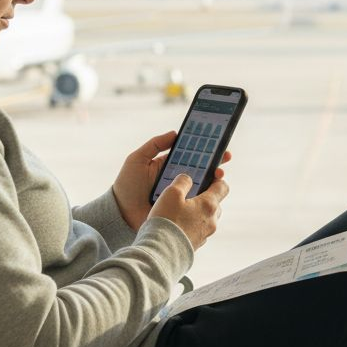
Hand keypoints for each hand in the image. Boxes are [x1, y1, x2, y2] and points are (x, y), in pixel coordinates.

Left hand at [111, 130, 230, 230]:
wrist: (121, 213)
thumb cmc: (127, 185)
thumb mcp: (137, 159)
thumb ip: (155, 144)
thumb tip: (175, 133)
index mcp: (169, 164)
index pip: (190, 154)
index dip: (204, 148)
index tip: (216, 142)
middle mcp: (178, 178)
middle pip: (201, 168)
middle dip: (215, 162)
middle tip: (224, 157)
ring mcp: (181, 194)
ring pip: (203, 185)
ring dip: (214, 179)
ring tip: (218, 174)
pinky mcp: (182, 209)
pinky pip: (197, 202)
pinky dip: (207, 197)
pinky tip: (213, 192)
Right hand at [150, 172, 228, 249]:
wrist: (161, 251)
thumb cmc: (167, 220)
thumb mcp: (171, 193)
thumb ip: (182, 182)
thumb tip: (188, 178)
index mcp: (209, 205)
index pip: (223, 187)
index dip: (217, 180)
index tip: (208, 177)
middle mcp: (212, 221)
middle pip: (215, 204)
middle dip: (205, 198)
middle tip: (189, 195)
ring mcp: (205, 234)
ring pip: (207, 219)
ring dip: (198, 213)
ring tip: (180, 212)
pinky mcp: (197, 245)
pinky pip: (198, 231)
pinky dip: (191, 226)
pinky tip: (177, 226)